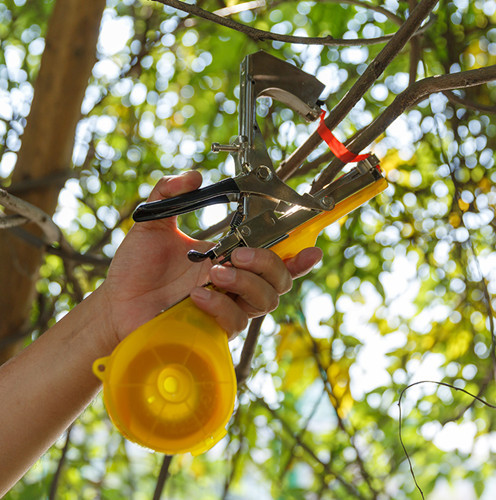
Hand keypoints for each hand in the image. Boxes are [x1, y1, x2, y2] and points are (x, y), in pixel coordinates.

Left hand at [99, 171, 321, 349]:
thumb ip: (169, 194)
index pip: (273, 258)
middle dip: (269, 264)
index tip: (312, 248)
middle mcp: (232, 284)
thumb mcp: (152, 224)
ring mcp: (223, 308)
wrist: (115, 302)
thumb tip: (194, 176)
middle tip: (238, 254)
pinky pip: (233, 322)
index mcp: (227, 257)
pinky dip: (219, 306)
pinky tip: (196, 295)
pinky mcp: (210, 329)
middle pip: (279, 282)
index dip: (297, 257)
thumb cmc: (136, 268)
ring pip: (264, 302)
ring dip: (246, 283)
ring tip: (215, 272)